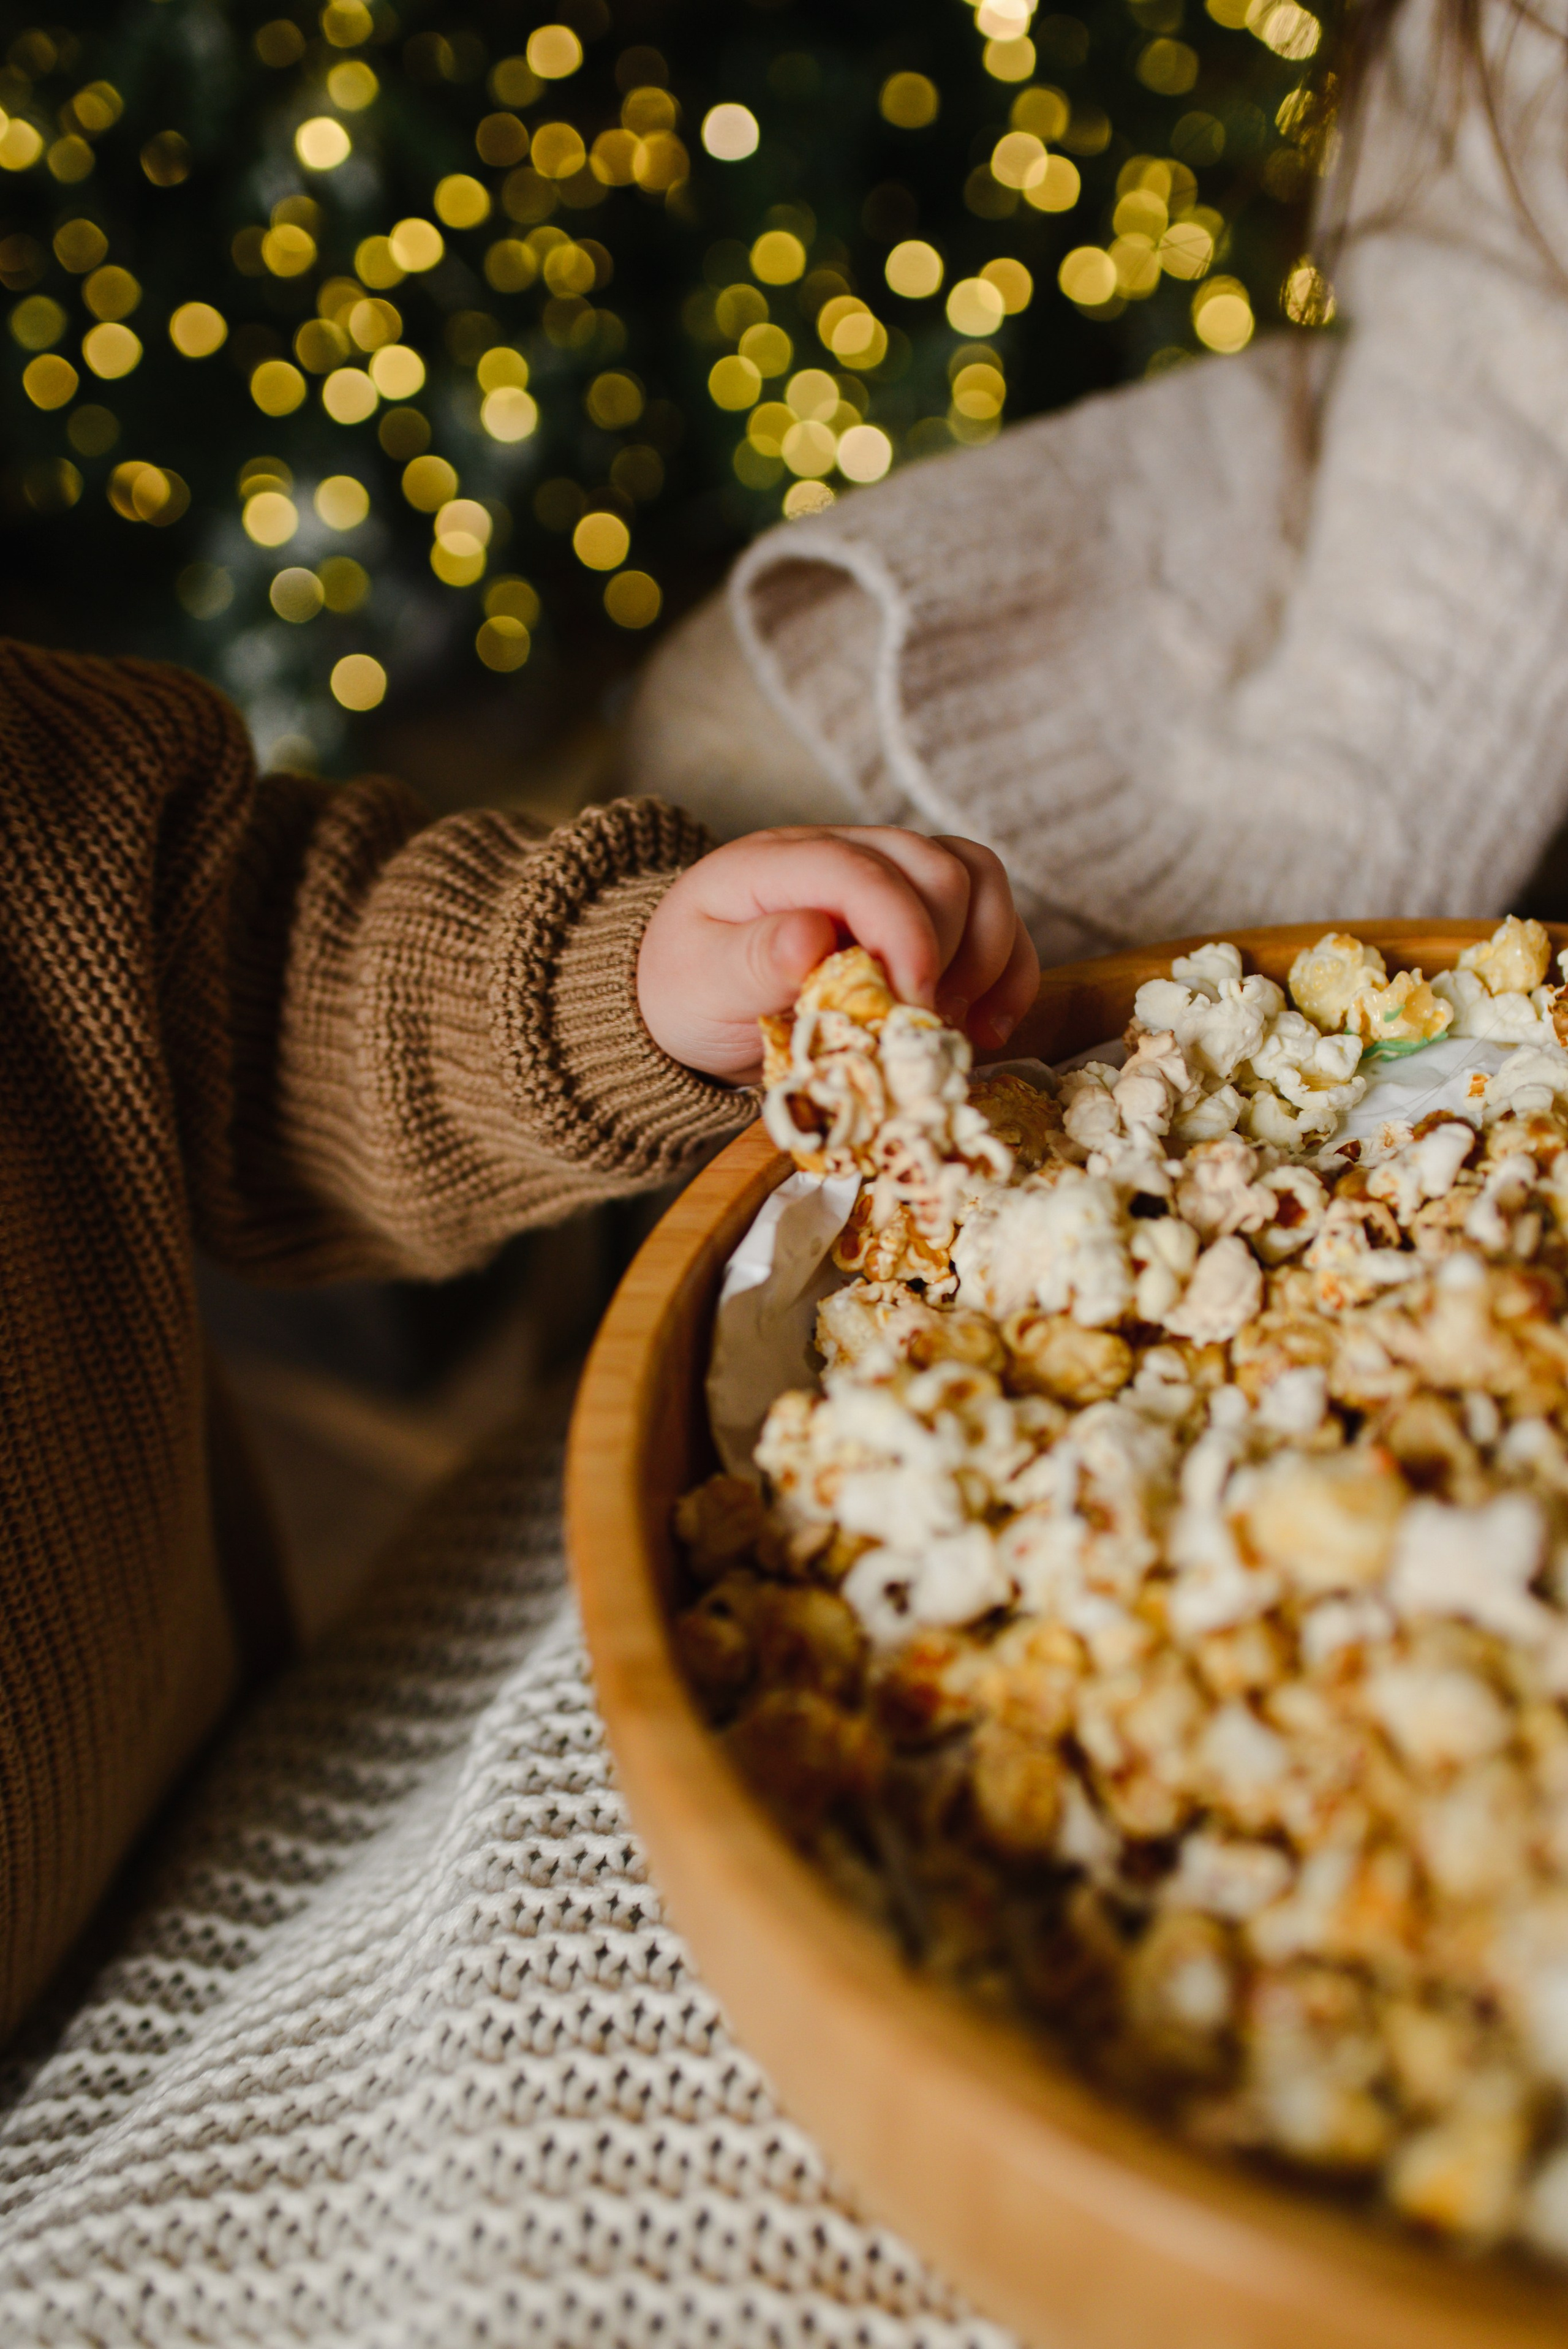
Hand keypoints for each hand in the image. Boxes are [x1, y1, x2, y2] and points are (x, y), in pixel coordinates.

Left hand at [636, 824, 1039, 1081]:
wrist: (689, 996)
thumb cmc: (688, 989)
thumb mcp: (695, 983)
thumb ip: (750, 961)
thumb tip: (812, 936)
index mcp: (778, 863)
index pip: (863, 872)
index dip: (903, 934)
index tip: (910, 1007)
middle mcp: (844, 851)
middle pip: (937, 869)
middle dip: (946, 953)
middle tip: (916, 1027)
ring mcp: (887, 875)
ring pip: (978, 879)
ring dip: (988, 955)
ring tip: (956, 1024)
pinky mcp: (918, 911)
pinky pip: (991, 914)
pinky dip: (1007, 968)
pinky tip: (988, 1025)